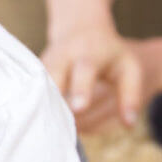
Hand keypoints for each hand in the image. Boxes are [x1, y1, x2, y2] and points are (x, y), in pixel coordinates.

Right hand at [41, 8, 142, 131]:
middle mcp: (62, 56)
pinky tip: (40, 126)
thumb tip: (129, 125)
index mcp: (89, 54)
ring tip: (50, 131)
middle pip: (52, 76)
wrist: (80, 29)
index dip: (81, 89)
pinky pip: (31, 92)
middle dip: (53, 99)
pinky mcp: (32, 73)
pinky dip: (36, 108)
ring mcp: (44, 64)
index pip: (84, 70)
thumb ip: (130, 95)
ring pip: (37, 86)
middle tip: (58, 126)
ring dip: (43, 108)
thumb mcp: (128, 68)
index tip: (79, 108)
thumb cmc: (108, 54)